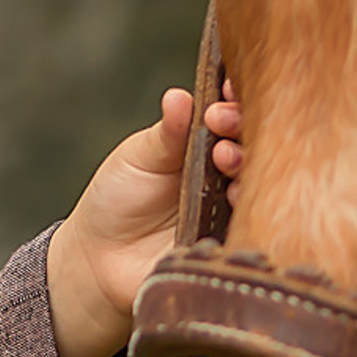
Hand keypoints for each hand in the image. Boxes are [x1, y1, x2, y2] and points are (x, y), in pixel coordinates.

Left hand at [44, 83, 242, 356]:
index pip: (234, 115)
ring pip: (257, 182)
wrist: (99, 262)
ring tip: (224, 159)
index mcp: (205, 144)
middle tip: (221, 123)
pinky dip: (248, 208)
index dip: (236, 101)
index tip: (225, 95)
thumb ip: (166, 132)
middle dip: (243, 128)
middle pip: (254, 145)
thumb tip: (179, 97)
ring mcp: (234, 209)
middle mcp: (226, 174)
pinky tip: (234, 197)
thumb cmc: (117, 200)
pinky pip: (252, 225)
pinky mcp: (233, 243)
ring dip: (246, 165)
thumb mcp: (138, 158)